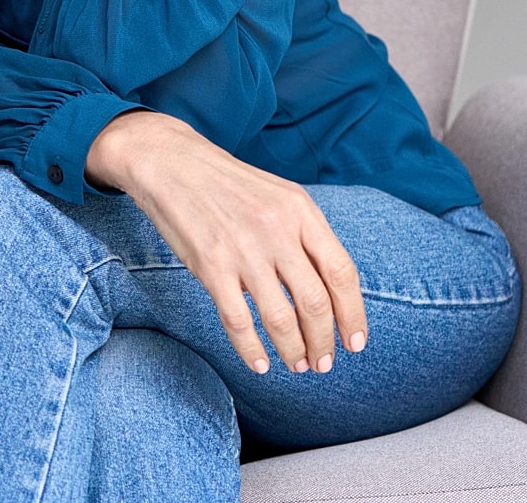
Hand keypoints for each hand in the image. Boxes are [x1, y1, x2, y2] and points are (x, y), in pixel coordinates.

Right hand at [86, 112, 367, 375]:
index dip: (353, 314)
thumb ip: (304, 235)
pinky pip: (239, 323)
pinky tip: (260, 363)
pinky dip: (252, 351)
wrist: (171, 162)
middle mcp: (277, 229)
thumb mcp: (278, 195)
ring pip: (281, 319)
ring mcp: (243, 249)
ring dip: (294, 351)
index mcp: (300, 209)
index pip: (341, 272)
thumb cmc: (228, 183)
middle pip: (316, 302)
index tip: (355, 343)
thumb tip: (330, 291)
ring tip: (298, 364)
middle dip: (324, 342)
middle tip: (324, 363)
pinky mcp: (211, 266)